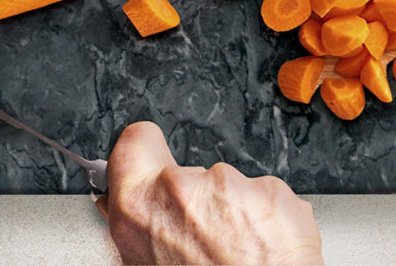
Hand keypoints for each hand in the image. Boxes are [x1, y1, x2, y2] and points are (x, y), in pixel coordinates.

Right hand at [98, 122, 322, 265]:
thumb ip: (140, 229)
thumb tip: (125, 209)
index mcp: (140, 210)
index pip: (135, 142)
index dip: (146, 152)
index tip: (154, 159)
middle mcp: (180, 191)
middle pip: (188, 173)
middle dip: (198, 202)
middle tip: (208, 245)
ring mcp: (229, 188)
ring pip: (230, 189)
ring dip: (236, 216)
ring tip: (240, 258)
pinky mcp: (271, 194)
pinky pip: (266, 199)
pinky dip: (268, 223)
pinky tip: (266, 254)